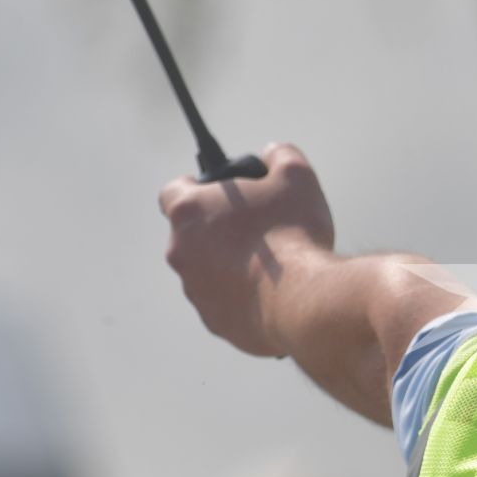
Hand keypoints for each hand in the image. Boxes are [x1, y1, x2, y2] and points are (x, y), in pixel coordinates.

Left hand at [159, 143, 334, 356]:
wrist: (304, 300)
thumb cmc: (293, 235)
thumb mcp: (296, 176)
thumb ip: (280, 156)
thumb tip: (274, 154)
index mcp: (190, 213)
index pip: (173, 192)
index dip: (194, 187)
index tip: (214, 192)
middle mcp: (182, 253)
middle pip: (192, 235)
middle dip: (219, 231)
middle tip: (257, 228)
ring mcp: (196, 292)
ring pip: (208, 273)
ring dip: (230, 266)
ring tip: (271, 265)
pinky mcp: (216, 323)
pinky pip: (226, 304)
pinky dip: (244, 298)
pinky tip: (275, 293)